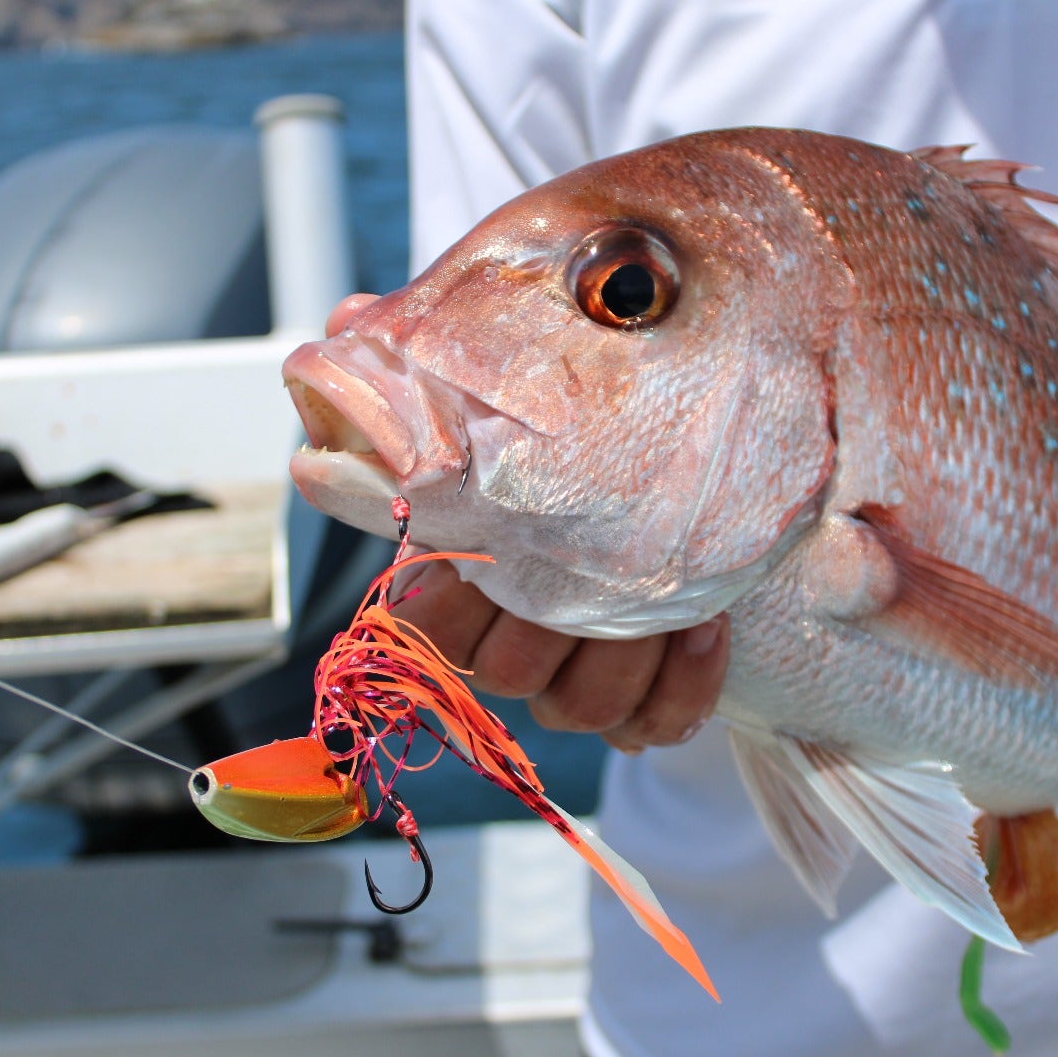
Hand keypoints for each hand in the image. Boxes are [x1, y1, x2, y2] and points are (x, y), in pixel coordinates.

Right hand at [322, 295, 731, 750]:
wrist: (691, 466)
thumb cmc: (591, 434)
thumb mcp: (513, 386)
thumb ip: (434, 363)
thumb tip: (350, 326)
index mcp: (461, 575)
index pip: (424, 623)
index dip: (457, 598)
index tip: (502, 543)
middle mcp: (509, 637)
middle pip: (506, 671)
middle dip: (564, 622)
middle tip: (614, 562)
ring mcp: (573, 677)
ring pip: (574, 709)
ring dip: (629, 657)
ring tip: (679, 595)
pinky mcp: (641, 704)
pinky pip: (647, 731)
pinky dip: (679, 691)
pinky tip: (707, 631)